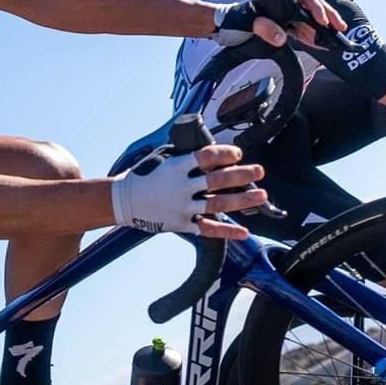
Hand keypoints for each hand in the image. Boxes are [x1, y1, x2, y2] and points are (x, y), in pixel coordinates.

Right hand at [111, 143, 265, 238]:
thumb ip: (185, 156)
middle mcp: (181, 187)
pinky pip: (208, 229)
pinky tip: (244, 231)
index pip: (206, 157)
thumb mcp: (162, 158)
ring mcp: (182, 208)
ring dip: (242, 200)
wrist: (123, 202)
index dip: (224, 154)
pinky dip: (227, 231)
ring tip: (261, 195)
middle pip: (217, 180)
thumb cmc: (144, 176)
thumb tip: (212, 152)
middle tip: (260, 171)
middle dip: (241, 175)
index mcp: (176, 167)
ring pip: (217, 204)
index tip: (237, 153)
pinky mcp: (182, 224)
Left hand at [215, 0, 347, 48]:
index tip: (322, 20)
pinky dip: (314, 37)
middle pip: (313, 5)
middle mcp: (287, 2)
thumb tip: (282, 37)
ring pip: (312, 17)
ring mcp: (288, 14)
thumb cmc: (236, 20)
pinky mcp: (287, 26)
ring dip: (325, 26)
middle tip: (339, 27)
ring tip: (337, 36)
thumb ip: (264, 28)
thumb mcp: (247, 23)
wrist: (226, 27)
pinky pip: (304, 30)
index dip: (316, 7)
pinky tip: (323, 45)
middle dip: (328, 15)